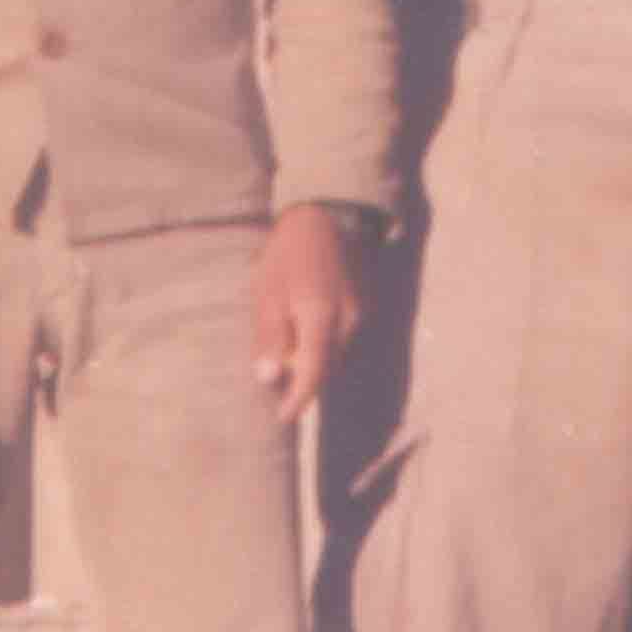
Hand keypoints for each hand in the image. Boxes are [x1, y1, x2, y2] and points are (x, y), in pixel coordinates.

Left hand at [252, 203, 363, 421]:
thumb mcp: (267, 291)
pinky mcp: (364, 306)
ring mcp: (361, 313)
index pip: (313, 375)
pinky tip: (306, 336)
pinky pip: (344, 338)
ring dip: (315, 363)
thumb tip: (269, 379)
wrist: (327, 214)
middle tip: (278, 390)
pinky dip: (325, 345)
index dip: (298, 400)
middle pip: (327, 369)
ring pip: (337, 355)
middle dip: (305, 383)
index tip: (283, 417)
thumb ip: (270, 336)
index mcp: (321, 318)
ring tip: (289, 361)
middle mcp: (348, 321)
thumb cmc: (288, 252)